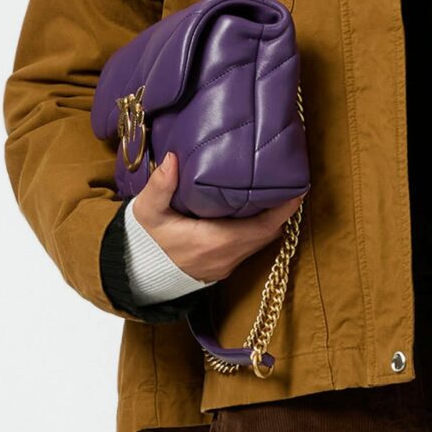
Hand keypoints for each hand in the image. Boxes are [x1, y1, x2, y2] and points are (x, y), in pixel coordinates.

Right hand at [129, 149, 304, 286]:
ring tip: (277, 192)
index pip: (260, 227)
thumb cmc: (143, 240)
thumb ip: (160, 185)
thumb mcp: (147, 210)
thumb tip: (173, 158)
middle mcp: (226, 257)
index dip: (282, 210)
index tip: (298, 189)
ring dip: (270, 221)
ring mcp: (226, 265)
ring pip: (260, 242)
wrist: (134, 273)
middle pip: (267, 234)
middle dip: (281, 211)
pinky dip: (257, 230)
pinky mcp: (222, 267)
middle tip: (289, 182)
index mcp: (213, 242)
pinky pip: (249, 247)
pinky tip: (256, 210)